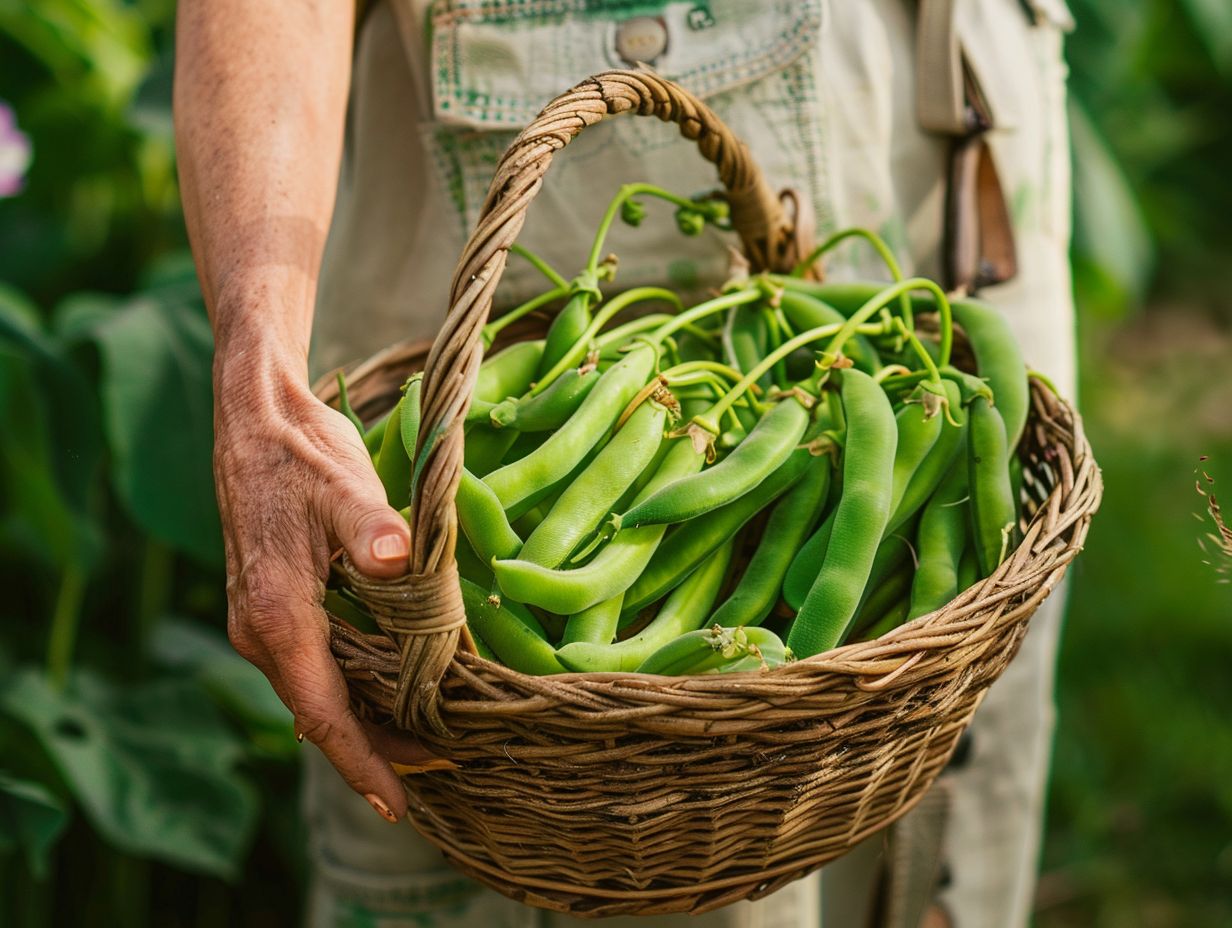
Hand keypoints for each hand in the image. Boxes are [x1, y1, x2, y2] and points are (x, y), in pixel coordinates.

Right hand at [214, 346, 424, 822]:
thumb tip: (401, 559)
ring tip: (425, 740)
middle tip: (443, 764)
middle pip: (322, 715)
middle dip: (377, 749)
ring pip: (318, 692)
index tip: (402, 803)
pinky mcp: (271, 604)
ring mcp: (260, 620)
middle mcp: (260, 632)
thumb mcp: (345, 485)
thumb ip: (374, 528)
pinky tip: (390, 690)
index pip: (324, 716)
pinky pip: (314, 666)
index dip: (366, 763)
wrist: (255, 418)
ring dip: (367, 720)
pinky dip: (353, 687)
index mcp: (277, 619)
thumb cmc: (301, 452)